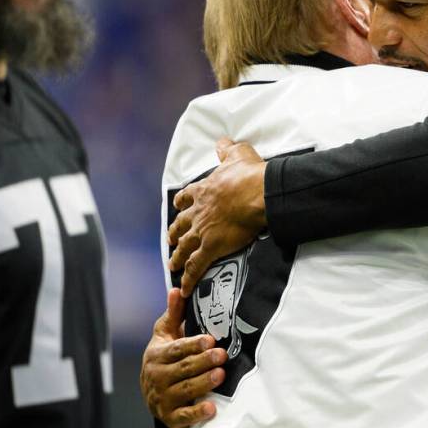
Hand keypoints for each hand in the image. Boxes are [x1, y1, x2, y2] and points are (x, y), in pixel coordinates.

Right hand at [140, 289, 227, 427]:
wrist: (150, 392)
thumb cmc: (163, 358)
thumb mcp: (164, 335)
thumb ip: (173, 314)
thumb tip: (177, 289)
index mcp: (157, 355)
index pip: (177, 350)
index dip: (193, 345)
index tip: (210, 340)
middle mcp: (158, 377)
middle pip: (183, 369)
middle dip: (203, 362)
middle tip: (222, 355)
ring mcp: (163, 398)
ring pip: (185, 390)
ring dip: (203, 383)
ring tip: (220, 374)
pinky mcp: (170, 417)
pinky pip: (183, 417)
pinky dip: (196, 413)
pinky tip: (211, 408)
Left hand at [168, 138, 266, 297]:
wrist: (256, 195)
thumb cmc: (248, 176)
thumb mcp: (237, 154)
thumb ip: (228, 148)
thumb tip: (222, 140)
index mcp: (204, 191)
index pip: (187, 197)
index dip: (182, 202)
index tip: (178, 206)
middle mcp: (198, 212)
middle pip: (181, 224)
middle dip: (175, 232)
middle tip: (171, 238)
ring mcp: (202, 231)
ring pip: (184, 246)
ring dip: (177, 256)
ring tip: (172, 264)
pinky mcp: (211, 247)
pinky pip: (196, 266)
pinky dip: (189, 277)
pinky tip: (185, 287)